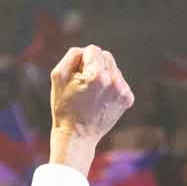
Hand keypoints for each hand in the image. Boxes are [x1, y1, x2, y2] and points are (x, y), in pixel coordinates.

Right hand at [48, 45, 134, 163]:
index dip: (81, 61)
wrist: (77, 136)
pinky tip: (101, 100)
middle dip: (94, 66)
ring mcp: (123, 91)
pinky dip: (110, 87)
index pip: (93, 49)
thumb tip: (88, 51)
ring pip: (114, 68)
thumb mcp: (58, 76)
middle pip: (106, 56)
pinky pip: (119, 81)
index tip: (76, 77)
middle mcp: (114, 81)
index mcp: (97, 74)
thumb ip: (72, 55)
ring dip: (103, 76)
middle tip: (84, 85)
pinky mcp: (128, 99)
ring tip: (92, 94)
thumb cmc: (64, 106)